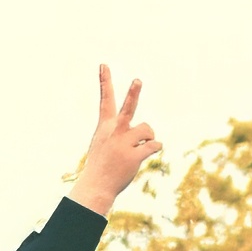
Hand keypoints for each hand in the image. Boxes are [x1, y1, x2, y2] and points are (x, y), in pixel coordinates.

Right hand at [70, 65, 161, 214]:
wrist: (96, 185)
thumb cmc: (102, 163)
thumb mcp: (104, 143)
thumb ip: (121, 133)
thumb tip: (149, 136)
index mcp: (106, 126)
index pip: (105, 100)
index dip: (105, 81)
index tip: (104, 64)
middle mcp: (114, 132)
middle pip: (127, 108)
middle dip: (133, 94)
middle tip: (138, 80)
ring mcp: (123, 144)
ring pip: (147, 129)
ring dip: (149, 136)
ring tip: (141, 145)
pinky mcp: (133, 156)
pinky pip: (153, 145)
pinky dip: (155, 147)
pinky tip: (148, 151)